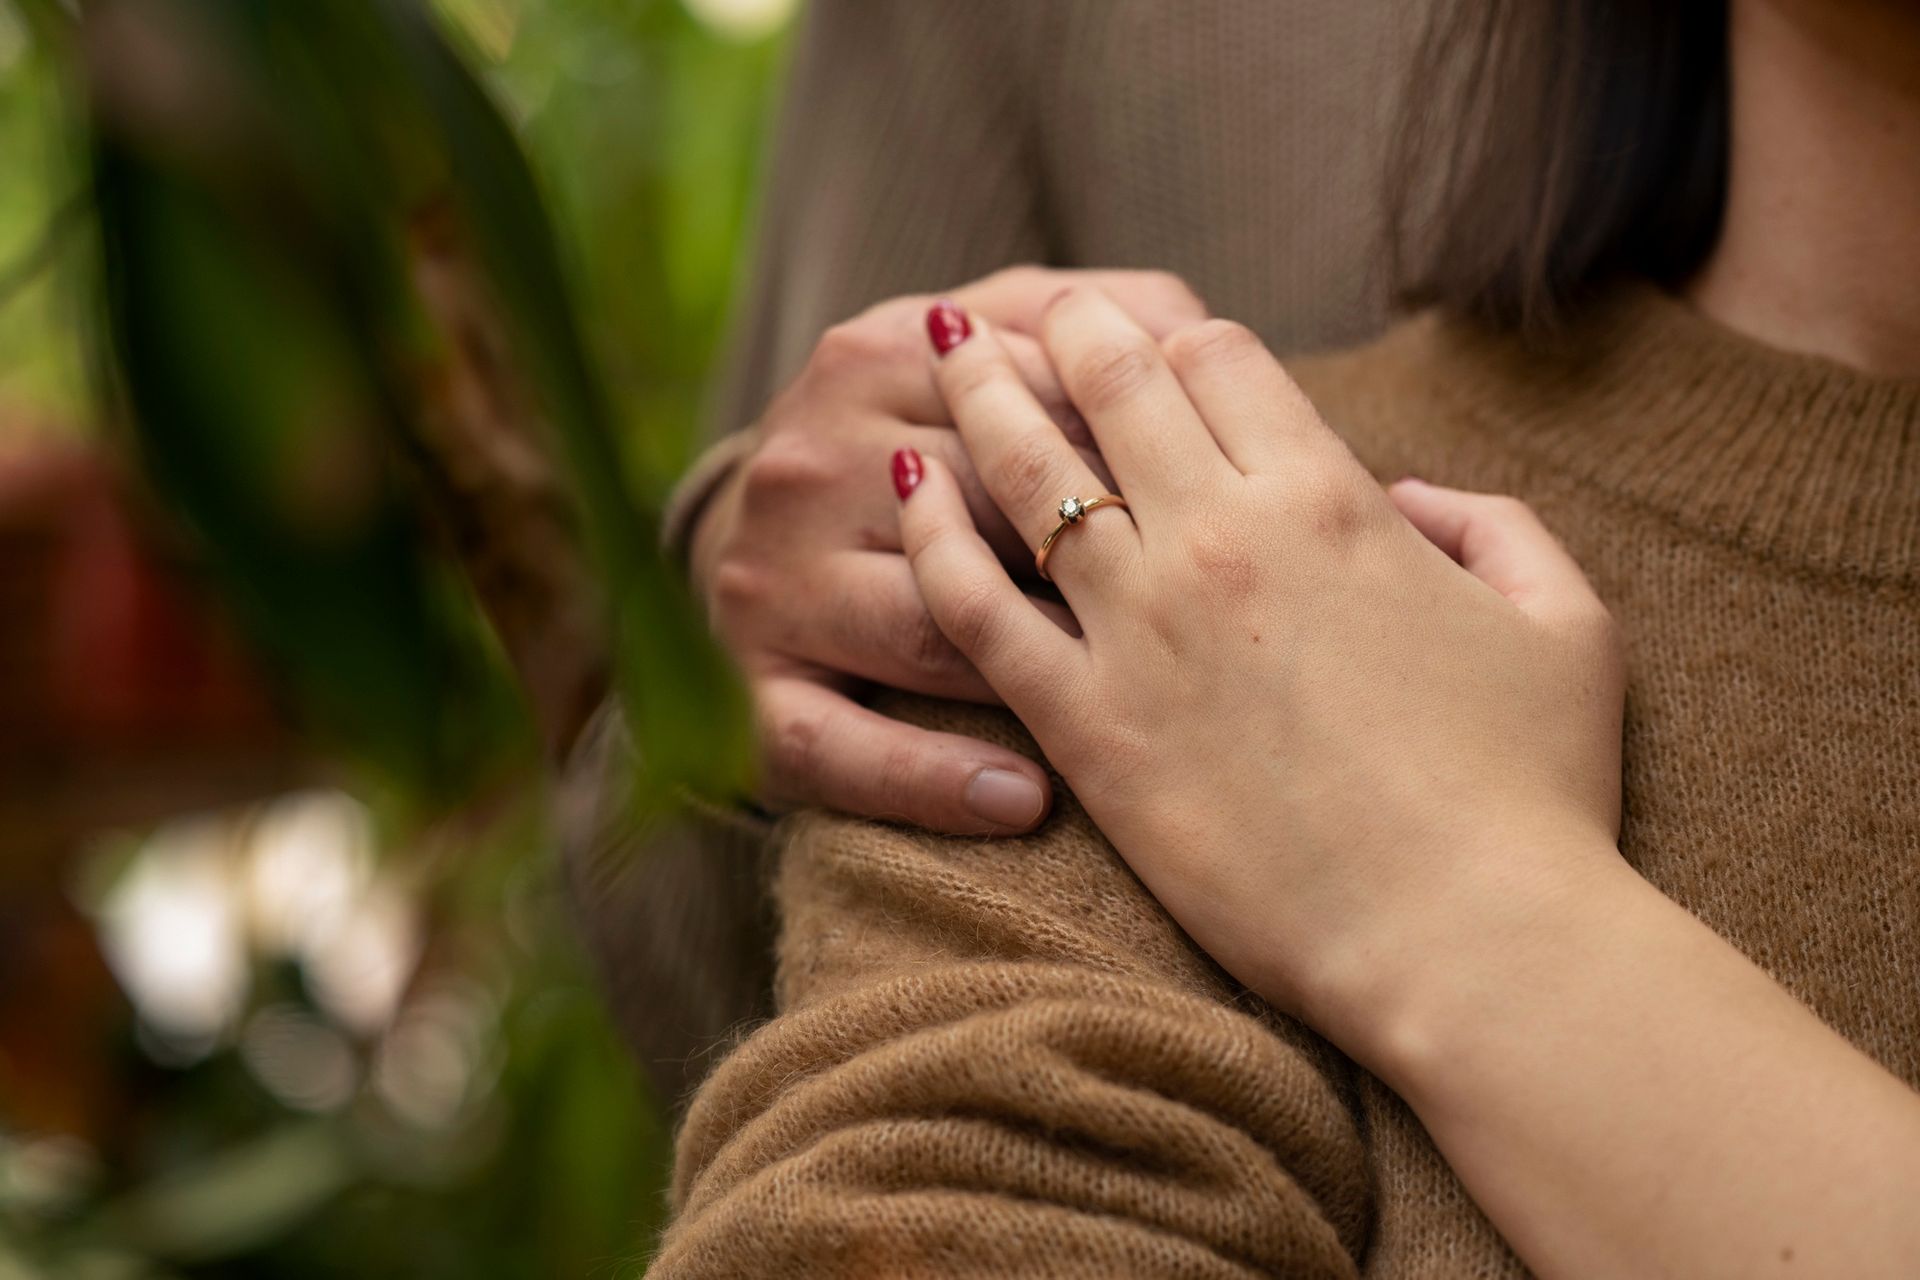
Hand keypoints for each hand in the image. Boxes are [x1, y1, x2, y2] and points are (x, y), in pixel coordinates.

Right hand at [691, 267, 1207, 833]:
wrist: (761, 537)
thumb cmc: (912, 438)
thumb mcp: (971, 354)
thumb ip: (1072, 322)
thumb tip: (1191, 329)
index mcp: (870, 356)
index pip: (1028, 395)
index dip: (1134, 453)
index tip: (1219, 502)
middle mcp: (810, 463)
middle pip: (982, 510)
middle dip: (1101, 562)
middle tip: (1207, 612)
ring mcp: (774, 583)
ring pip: (926, 632)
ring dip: (1036, 675)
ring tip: (1140, 710)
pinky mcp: (760, 691)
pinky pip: (845, 749)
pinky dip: (936, 779)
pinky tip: (1025, 799)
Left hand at [895, 290, 1625, 1053]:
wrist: (1464, 940)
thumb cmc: (1532, 792)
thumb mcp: (1564, 623)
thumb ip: (1493, 524)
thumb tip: (1409, 494)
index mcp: (1331, 498)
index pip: (1217, 357)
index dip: (1176, 334)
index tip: (1147, 339)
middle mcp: (1219, 539)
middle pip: (1109, 386)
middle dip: (1061, 330)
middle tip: (1015, 313)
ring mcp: (1140, 630)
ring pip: (1025, 471)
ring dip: (977, 394)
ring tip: (939, 347)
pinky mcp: (1086, 726)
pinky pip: (975, 610)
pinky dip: (933, 540)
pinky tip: (906, 495)